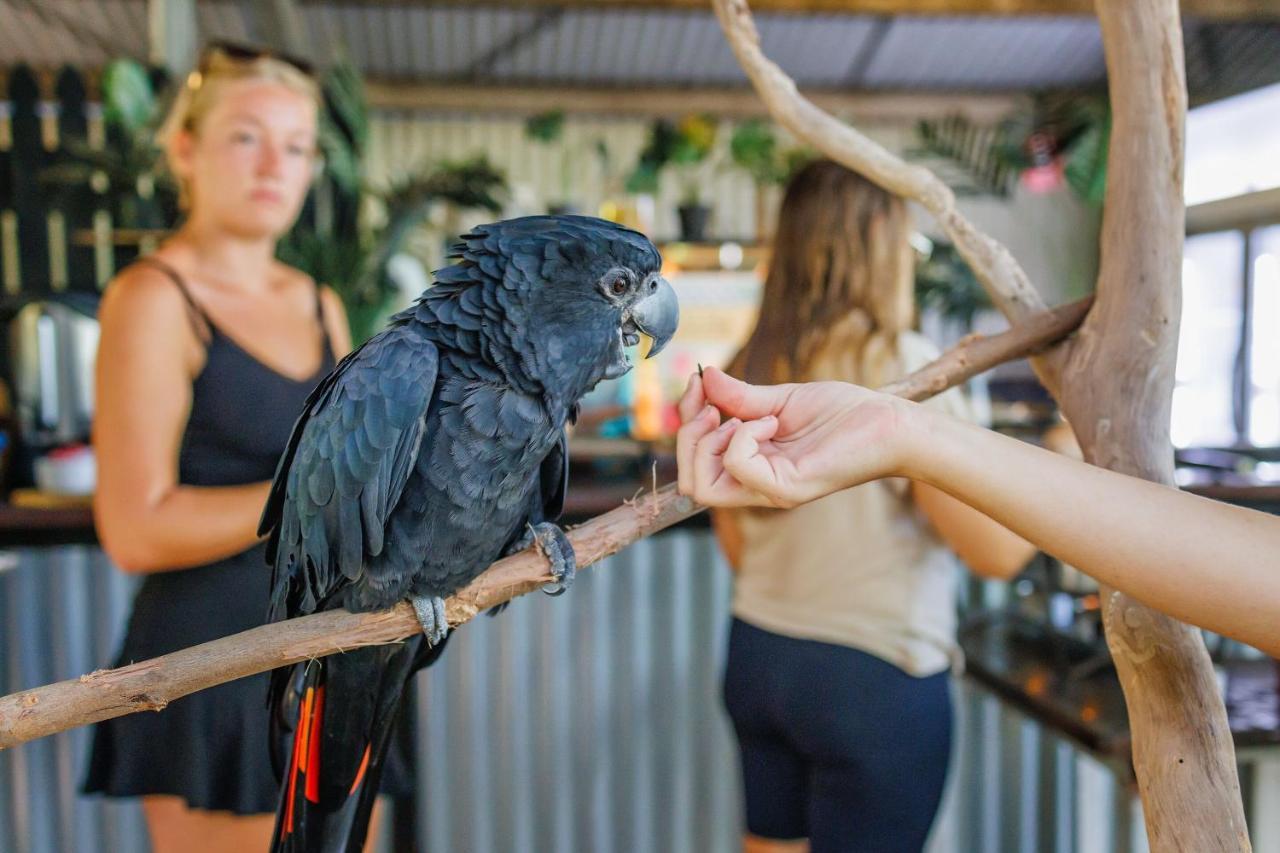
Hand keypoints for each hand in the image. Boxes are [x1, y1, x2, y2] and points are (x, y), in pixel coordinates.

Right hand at [676, 367, 912, 507]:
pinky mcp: (788, 488)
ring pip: (703, 485)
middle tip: (714, 407)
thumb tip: (704, 378)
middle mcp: (757, 485)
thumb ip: (739, 397)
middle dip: (688, 435)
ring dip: (711, 441)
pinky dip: (743, 437)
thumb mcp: (780, 400)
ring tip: (745, 417)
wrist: (887, 422)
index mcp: (752, 466)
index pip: (694, 463)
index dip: (684, 421)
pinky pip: (739, 467)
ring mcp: (770, 490)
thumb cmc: (843, 414)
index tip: (699, 384)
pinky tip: (772, 423)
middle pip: (690, 481)